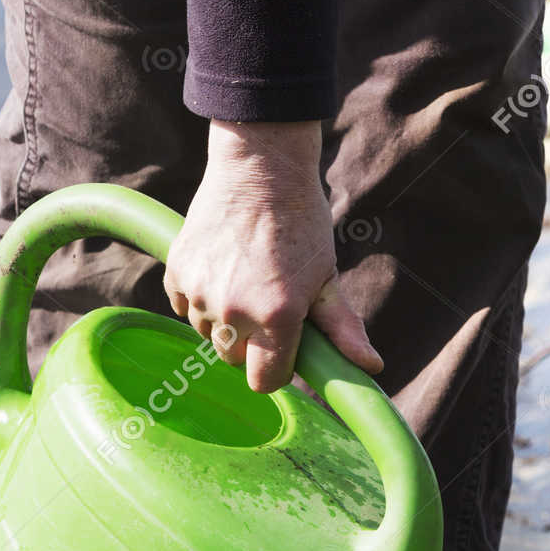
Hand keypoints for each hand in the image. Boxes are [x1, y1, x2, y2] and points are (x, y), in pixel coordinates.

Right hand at [164, 120, 382, 391]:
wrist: (259, 169)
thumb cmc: (302, 224)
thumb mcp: (326, 278)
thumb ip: (343, 328)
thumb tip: (372, 368)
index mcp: (276, 317)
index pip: (264, 381)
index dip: (276, 370)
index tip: (285, 350)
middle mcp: (233, 311)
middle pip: (234, 359)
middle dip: (252, 344)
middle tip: (269, 306)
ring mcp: (201, 291)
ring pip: (209, 333)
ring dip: (225, 320)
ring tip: (247, 280)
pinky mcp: (177, 271)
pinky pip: (185, 306)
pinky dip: (201, 298)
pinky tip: (223, 269)